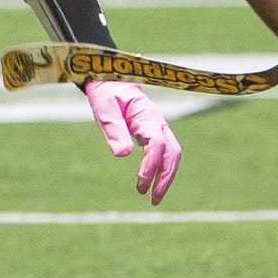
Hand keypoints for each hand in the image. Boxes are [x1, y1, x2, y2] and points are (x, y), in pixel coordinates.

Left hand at [82, 80, 181, 204]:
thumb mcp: (104, 109)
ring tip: (153, 198)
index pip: (157, 145)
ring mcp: (158, 127)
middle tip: (152, 199)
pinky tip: (151, 182)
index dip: (151, 166)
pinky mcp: (153, 132)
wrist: (110, 78)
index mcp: (147, 115)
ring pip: (172, 155)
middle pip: (173, 153)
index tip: (141, 185)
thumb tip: (123, 155)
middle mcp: (158, 122)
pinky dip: (161, 169)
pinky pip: (164, 153)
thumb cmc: (106, 92)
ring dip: (166, 177)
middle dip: (166, 178)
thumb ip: (113, 130)